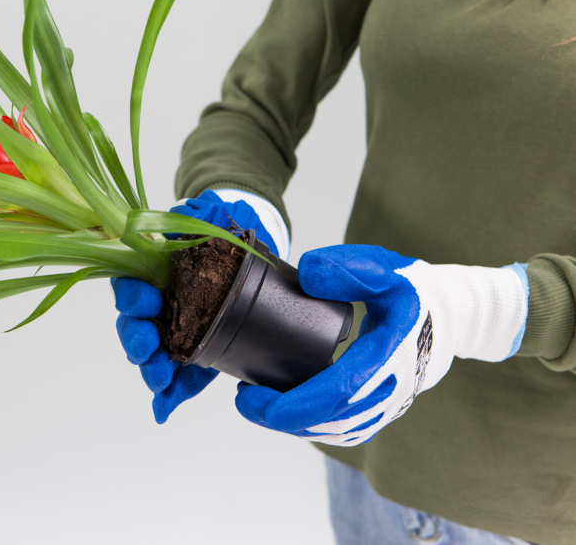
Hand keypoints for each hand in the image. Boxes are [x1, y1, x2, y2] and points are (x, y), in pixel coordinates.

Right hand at [113, 189, 278, 422]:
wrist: (244, 251)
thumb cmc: (218, 235)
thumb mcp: (203, 219)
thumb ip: (190, 217)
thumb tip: (184, 215)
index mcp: (150, 275)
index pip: (129, 289)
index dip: (132, 297)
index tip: (145, 299)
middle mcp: (156, 306)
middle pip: (134, 328)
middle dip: (136, 340)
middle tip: (144, 346)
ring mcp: (174, 332)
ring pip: (152, 356)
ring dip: (151, 370)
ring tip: (158, 380)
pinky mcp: (195, 354)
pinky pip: (178, 379)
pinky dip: (170, 396)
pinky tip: (164, 409)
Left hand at [234, 244, 528, 444]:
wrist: (454, 313)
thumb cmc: (414, 289)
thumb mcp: (384, 267)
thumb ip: (348, 268)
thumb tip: (308, 276)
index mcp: (392, 354)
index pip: (339, 392)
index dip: (294, 403)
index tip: (252, 395)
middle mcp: (394, 387)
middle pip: (333, 421)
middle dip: (283, 417)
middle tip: (244, 399)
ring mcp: (392, 403)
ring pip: (339, 431)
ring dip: (295, 424)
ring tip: (258, 403)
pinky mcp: (385, 408)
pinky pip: (347, 429)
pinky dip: (314, 426)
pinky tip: (288, 412)